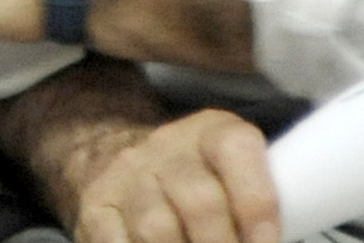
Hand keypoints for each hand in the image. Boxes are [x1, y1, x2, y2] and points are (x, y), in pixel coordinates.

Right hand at [50, 109, 279, 242]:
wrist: (113, 156)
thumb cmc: (195, 180)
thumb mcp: (230, 171)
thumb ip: (253, 200)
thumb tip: (267, 241)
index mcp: (210, 132)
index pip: (235, 148)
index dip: (257, 203)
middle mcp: (165, 148)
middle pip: (200, 201)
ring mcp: (126, 177)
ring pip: (158, 230)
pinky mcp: (96, 206)